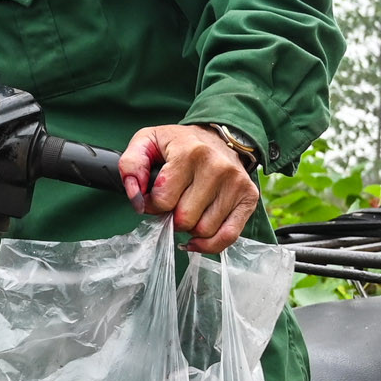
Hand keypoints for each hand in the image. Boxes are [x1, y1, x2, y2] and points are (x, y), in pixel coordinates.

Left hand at [118, 124, 259, 253]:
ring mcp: (236, 183)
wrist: (215, 136)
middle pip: (185, 219)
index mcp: (189, 152)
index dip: (153, 205)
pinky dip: (210, 244)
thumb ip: (131, 167)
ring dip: (191, 227)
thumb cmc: (178, 144)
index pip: (163, 201)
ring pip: (205, 230)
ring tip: (189, 208)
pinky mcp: (249, 197)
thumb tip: (136, 199)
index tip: (156, 196)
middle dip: (173, 217)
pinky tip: (198, 237)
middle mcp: (217, 167)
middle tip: (174, 203)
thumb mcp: (146, 142)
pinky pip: (228, 236)